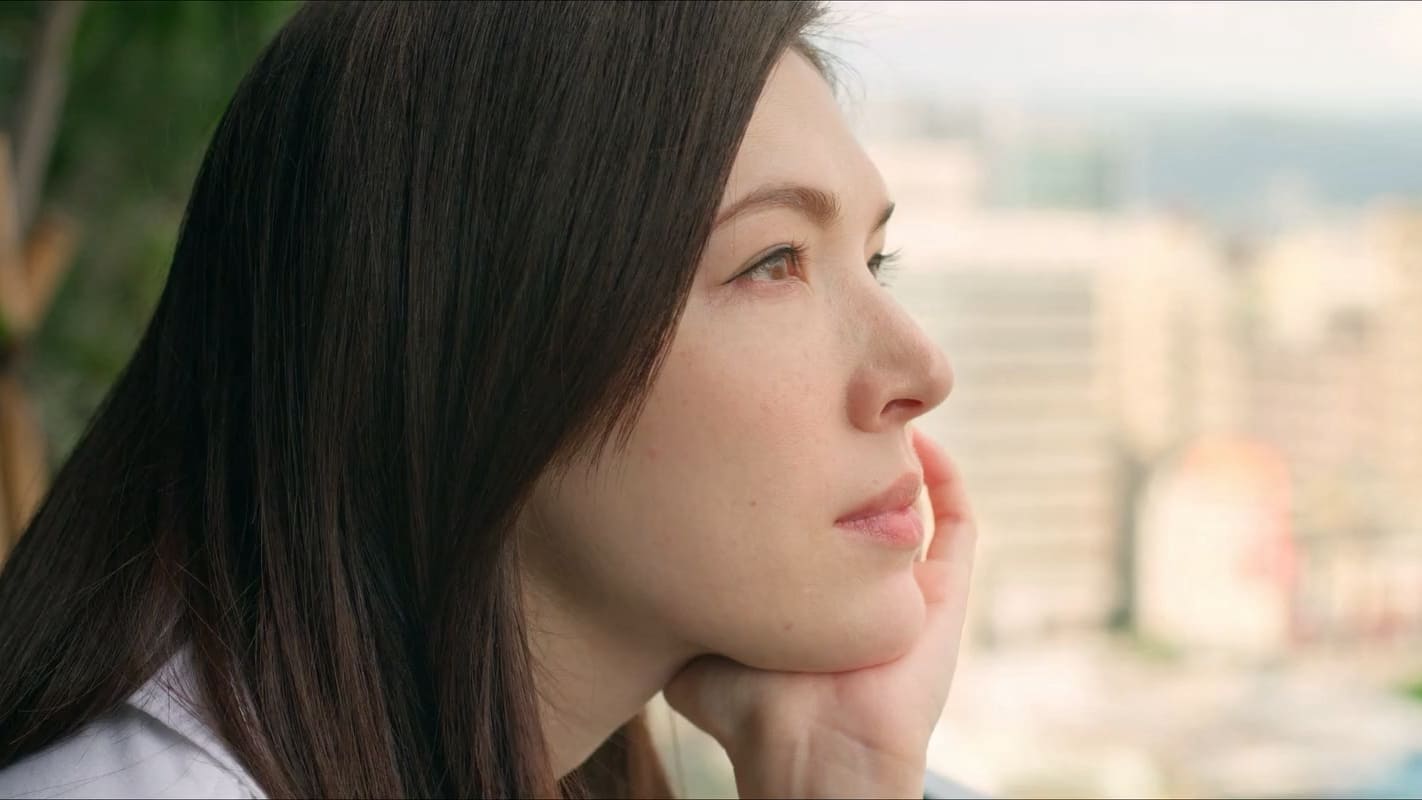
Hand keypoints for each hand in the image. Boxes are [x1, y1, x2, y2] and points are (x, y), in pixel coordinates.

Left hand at [664, 429, 977, 798]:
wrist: (811, 750)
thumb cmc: (748, 703)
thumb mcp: (695, 645)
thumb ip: (680, 599)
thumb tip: (634, 560)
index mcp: (811, 591)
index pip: (812, 517)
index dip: (797, 472)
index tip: (769, 426)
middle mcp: (857, 584)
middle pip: (863, 501)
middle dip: (848, 451)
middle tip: (826, 399)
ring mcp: (904, 586)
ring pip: (912, 502)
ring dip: (895, 454)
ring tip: (870, 406)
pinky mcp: (945, 595)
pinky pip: (958, 524)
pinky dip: (945, 476)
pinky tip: (917, 436)